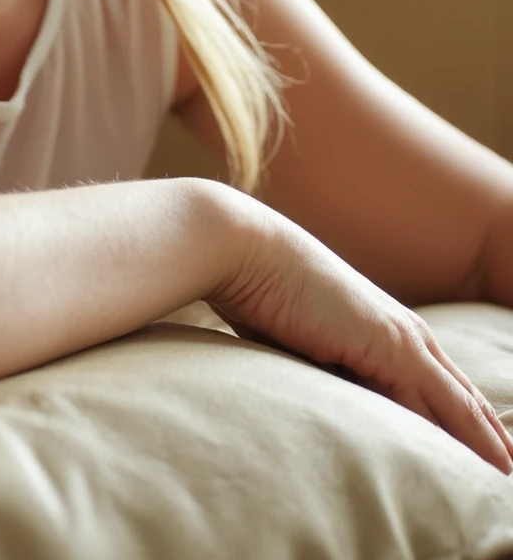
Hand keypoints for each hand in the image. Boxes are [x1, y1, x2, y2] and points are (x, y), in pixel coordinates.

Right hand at [205, 190, 512, 474]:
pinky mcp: (395, 348)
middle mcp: (403, 333)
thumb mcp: (298, 347)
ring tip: (511, 478)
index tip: (487, 457)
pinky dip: (479, 439)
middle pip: (463, 397)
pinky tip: (500, 467)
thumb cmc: (258, 293)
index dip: (466, 421)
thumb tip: (324, 412)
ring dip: (492, 444)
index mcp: (381, 329)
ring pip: (466, 405)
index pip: (438, 387)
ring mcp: (403, 338)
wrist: (246, 252)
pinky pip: (450, 406)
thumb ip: (321, 375)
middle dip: (490, 436)